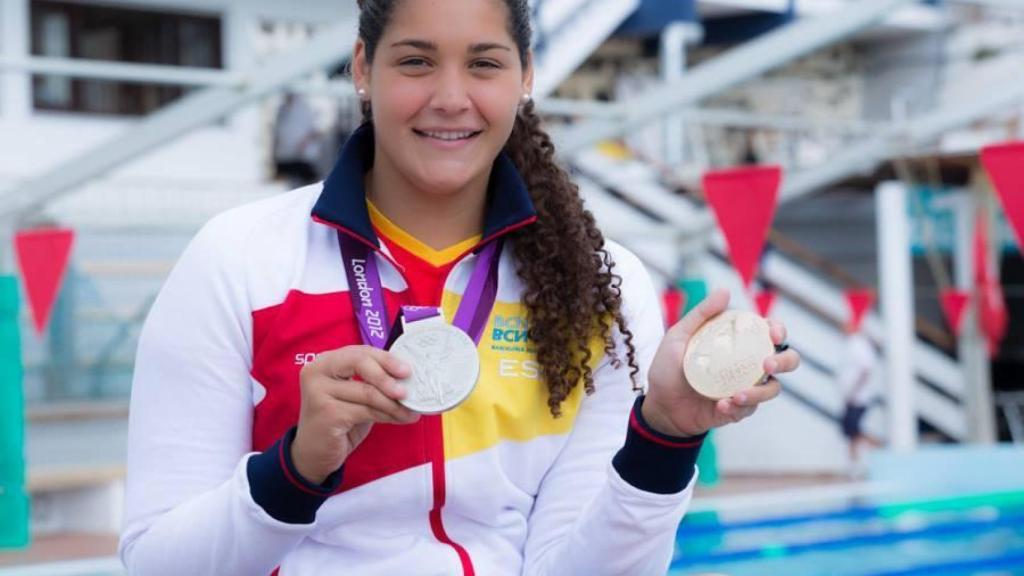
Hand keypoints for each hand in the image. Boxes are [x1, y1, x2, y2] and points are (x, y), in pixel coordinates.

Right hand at [291, 346, 420, 484]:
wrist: (314, 453)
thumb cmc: (338, 421)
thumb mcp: (355, 396)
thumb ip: (373, 383)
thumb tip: (407, 378)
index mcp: (325, 361)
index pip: (360, 351)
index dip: (386, 359)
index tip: (407, 370)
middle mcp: (317, 371)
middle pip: (360, 363)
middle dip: (388, 375)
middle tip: (407, 390)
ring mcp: (318, 392)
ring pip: (368, 391)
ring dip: (394, 403)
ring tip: (410, 411)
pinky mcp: (326, 413)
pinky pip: (367, 411)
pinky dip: (388, 415)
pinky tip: (399, 419)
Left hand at [642, 289, 800, 436]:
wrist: (659, 404)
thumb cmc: (669, 367)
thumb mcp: (679, 336)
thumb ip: (702, 314)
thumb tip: (725, 291)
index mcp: (738, 343)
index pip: (769, 332)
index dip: (778, 330)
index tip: (773, 334)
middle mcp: (748, 364)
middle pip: (786, 360)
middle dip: (785, 361)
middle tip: (767, 364)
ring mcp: (746, 387)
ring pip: (772, 389)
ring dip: (760, 392)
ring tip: (737, 395)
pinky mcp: (739, 409)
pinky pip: (749, 409)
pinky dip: (738, 407)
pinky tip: (721, 405)